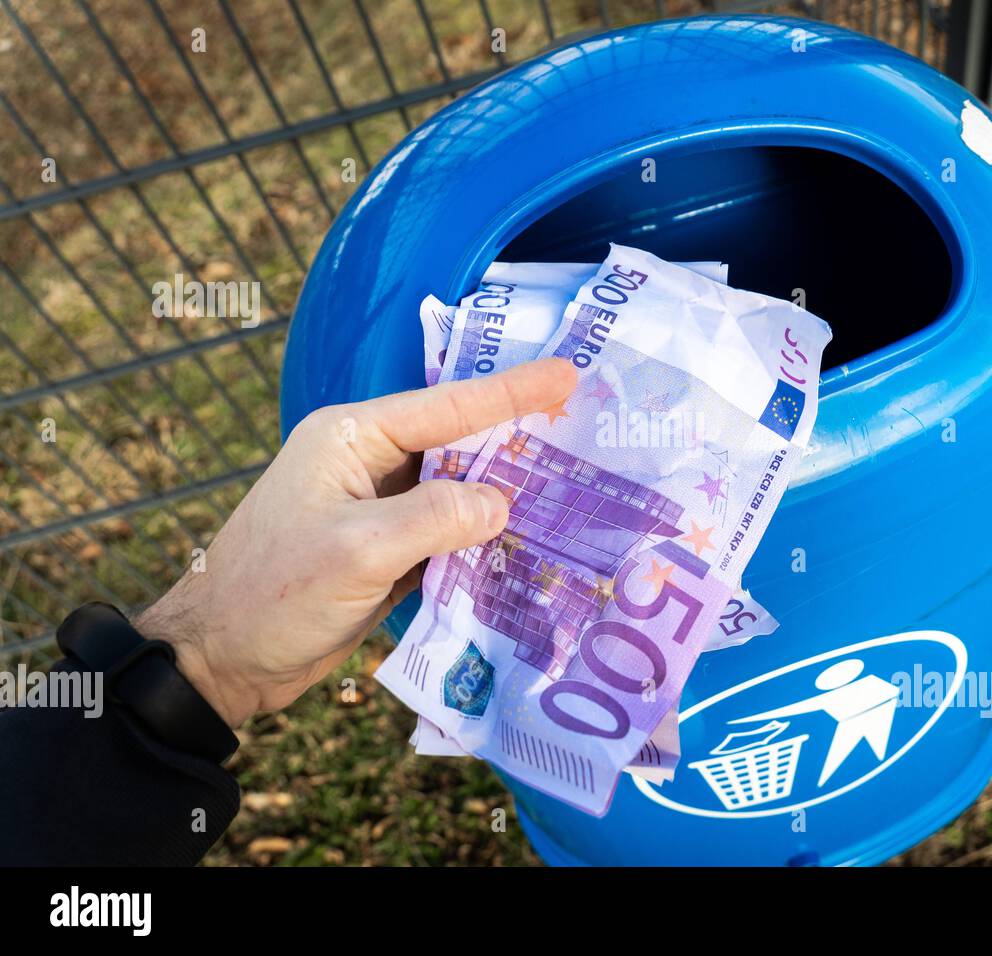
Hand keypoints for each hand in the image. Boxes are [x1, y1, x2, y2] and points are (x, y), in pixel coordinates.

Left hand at [136, 358, 576, 727]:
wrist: (218, 660)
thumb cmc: (273, 595)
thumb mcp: (356, 551)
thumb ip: (435, 518)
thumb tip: (502, 503)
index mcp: (352, 438)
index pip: (447, 407)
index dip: (512, 392)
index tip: (569, 374)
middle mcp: (368, 463)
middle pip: (459, 443)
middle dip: (518, 438)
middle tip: (587, 431)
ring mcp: (378, 508)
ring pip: (458, 490)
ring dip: (506, 494)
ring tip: (574, 487)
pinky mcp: (386, 551)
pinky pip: (448, 532)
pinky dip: (484, 537)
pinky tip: (528, 542)